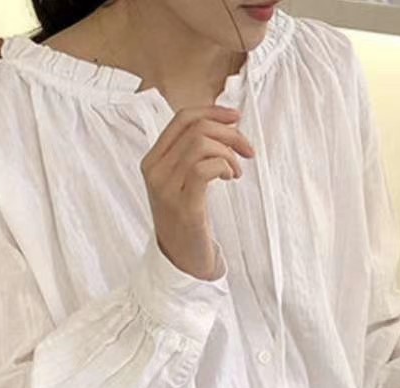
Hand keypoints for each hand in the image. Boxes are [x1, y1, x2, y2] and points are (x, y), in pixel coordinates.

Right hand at [141, 106, 253, 281]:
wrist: (183, 263)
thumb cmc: (188, 221)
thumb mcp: (183, 182)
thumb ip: (192, 154)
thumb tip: (225, 123)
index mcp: (152, 160)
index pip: (182, 118)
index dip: (213, 112)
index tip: (236, 118)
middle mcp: (155, 171)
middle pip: (195, 128)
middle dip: (229, 133)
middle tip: (247, 150)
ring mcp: (166, 189)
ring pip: (201, 144)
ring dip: (228, 152)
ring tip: (237, 171)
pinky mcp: (184, 206)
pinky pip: (204, 168)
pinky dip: (224, 166)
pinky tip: (230, 177)